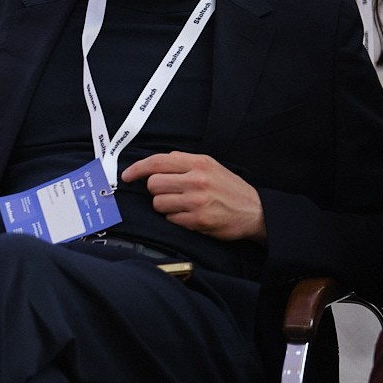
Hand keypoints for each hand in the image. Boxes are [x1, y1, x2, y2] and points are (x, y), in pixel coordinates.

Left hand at [119, 152, 266, 240]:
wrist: (255, 211)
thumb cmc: (229, 187)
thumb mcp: (210, 165)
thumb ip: (183, 161)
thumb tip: (155, 164)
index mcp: (198, 163)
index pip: (157, 162)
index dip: (137, 169)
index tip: (127, 175)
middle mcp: (196, 180)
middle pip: (153, 184)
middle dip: (156, 190)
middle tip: (169, 192)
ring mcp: (197, 201)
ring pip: (158, 203)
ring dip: (165, 206)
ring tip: (182, 204)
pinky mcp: (198, 220)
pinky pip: (170, 219)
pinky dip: (176, 218)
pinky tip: (190, 215)